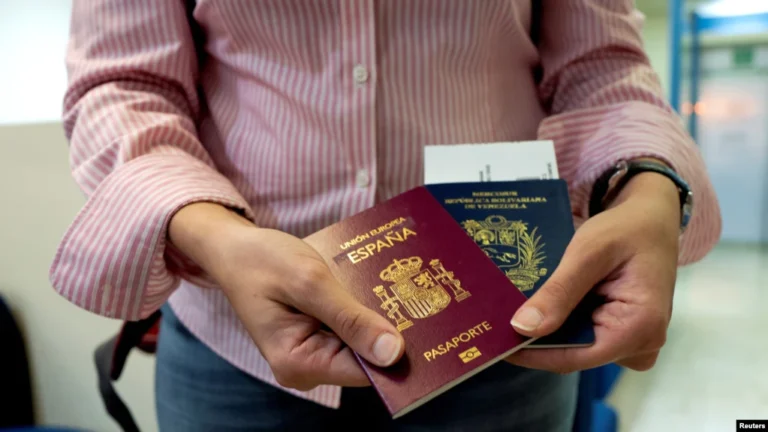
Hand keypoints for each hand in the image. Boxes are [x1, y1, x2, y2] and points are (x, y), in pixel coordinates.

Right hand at [168, 203, 404, 390]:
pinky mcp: (318, 335)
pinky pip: (351, 328)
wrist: (233, 248)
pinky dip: (363, 307)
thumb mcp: (308, 282)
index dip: (397, 349)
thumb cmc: (261, 261)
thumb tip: (393, 353)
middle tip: (416, 293)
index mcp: (299, 363)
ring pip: (362, 341)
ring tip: (399, 284)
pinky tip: (376, 286)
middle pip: (366, 358)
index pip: (365, 372)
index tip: (427, 323)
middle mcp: (307, 367)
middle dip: (389, 328)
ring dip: (377, 314)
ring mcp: (313, 352)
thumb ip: (350, 318)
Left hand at [506, 170, 680, 372]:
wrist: (650, 219)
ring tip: (510, 311)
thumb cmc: (626, 230)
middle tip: (495, 324)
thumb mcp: (588, 253)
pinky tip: (537, 306)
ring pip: (577, 345)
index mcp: (640, 327)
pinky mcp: (622, 333)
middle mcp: (642, 343)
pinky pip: (585, 336)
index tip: (497, 346)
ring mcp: (633, 341)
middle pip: (576, 353)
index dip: (533, 354)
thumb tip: (523, 328)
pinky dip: (562, 321)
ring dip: (548, 329)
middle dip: (537, 339)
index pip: (575, 356)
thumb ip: (559, 292)